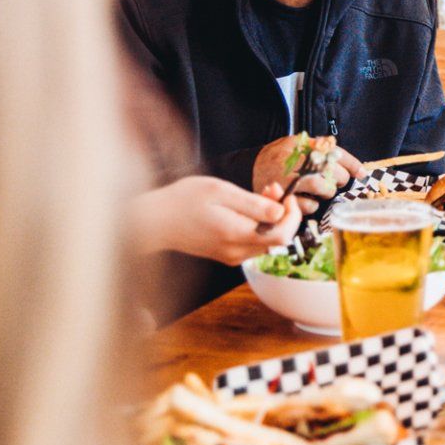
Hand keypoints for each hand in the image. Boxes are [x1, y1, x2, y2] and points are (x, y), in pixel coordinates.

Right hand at [132, 176, 301, 263]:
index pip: (282, 235)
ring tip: (260, 193)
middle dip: (282, 213)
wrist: (152, 221)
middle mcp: (236, 252)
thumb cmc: (182, 202)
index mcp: (236, 235)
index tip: (287, 194)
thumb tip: (280, 212)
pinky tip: (247, 207)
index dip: (292, 214)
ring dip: (271, 218)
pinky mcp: (225, 254)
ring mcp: (231, 256)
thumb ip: (252, 204)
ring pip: (266, 240)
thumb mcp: (219, 192)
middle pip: (277, 239)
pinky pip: (252, 242)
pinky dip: (258, 225)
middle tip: (272, 188)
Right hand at [252, 134, 361, 212]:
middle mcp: (297, 161)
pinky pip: (310, 206)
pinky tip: (306, 199)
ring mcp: (290, 180)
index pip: (336, 153)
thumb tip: (354, 166)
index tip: (361, 173)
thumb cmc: (278, 157)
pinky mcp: (284, 198)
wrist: (249, 169)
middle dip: (340, 179)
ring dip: (327, 192)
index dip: (353, 165)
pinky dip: (312, 205)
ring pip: (325, 189)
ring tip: (320, 189)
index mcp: (303, 145)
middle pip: (334, 173)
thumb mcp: (297, 144)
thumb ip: (321, 148)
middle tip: (336, 181)